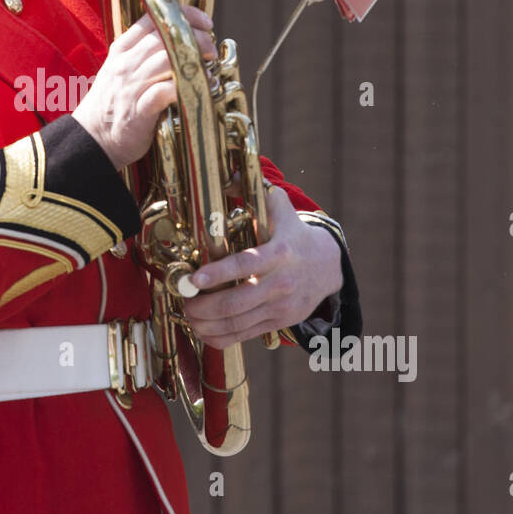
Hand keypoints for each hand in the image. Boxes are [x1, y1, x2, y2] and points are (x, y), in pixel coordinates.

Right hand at [72, 6, 216, 170]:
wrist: (91, 139)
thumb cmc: (111, 105)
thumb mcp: (121, 70)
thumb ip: (143, 54)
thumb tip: (179, 42)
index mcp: (122, 50)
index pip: (153, 18)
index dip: (183, 15)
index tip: (204, 22)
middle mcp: (125, 64)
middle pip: (164, 36)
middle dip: (195, 37)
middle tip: (210, 47)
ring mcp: (131, 86)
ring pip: (166, 59)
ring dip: (194, 60)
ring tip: (209, 66)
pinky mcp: (139, 111)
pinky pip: (164, 91)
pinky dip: (185, 86)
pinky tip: (201, 87)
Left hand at [181, 188, 342, 349]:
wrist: (328, 266)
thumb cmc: (295, 234)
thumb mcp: (281, 209)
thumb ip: (256, 192)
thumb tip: (227, 176)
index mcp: (280, 253)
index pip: (245, 265)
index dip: (217, 274)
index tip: (193, 279)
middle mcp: (281, 283)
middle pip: (236, 302)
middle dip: (203, 306)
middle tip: (184, 300)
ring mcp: (281, 307)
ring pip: (237, 324)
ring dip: (206, 323)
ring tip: (188, 315)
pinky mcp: (279, 323)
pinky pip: (244, 336)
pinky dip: (220, 337)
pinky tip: (203, 330)